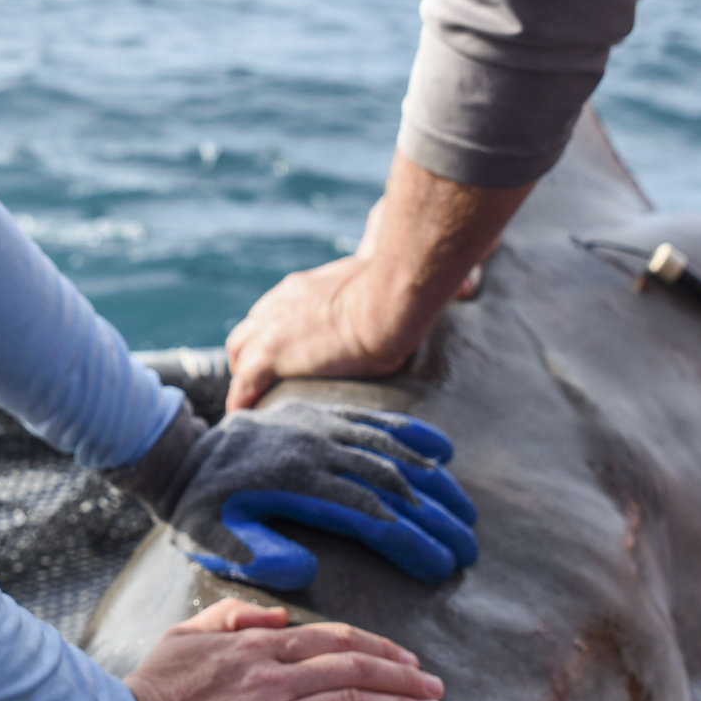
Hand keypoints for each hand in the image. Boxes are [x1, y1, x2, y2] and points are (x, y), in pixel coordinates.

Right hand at [101, 600, 445, 700]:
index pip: (335, 642)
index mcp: (256, 646)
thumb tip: (277, 613)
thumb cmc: (148, 690)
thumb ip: (232, 615)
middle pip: (356, 671)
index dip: (380, 650)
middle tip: (437, 690)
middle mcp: (272, 679)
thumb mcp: (185, 635)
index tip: (409, 661)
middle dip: (405, 679)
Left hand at [156, 403, 476, 591]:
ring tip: (468, 515)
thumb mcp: (213, 538)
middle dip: (437, 519)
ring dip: (435, 483)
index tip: (443, 567)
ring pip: (392, 453)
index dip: (412, 542)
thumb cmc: (199, 508)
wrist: (179, 454)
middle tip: (470, 550)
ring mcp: (321, 428)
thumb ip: (257, 555)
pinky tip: (443, 450)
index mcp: (297, 484)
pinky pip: (374, 421)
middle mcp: (317, 450)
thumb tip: (307, 571)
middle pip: (393, 485)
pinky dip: (412, 434)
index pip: (370, 516)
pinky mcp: (319, 415)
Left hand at [225, 252, 423, 412]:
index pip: (273, 311)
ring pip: (238, 354)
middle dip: (248, 354)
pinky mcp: (272, 354)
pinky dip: (240, 400)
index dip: (272, 333)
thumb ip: (395, 290)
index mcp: (301, 287)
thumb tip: (462, 288)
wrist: (387, 301)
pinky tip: (240, 416)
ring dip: (242, 376)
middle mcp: (278, 303)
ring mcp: (271, 329)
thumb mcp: (387, 285)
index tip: (280, 350)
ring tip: (248, 403)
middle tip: (257, 380)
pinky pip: (244, 383)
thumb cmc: (397, 291)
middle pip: (247, 330)